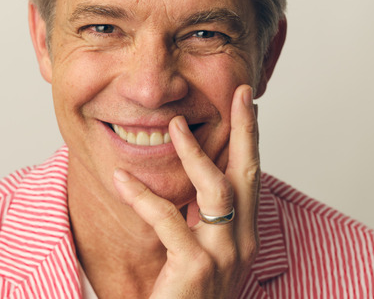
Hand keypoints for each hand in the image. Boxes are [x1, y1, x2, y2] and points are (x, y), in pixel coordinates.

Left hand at [112, 84, 259, 297]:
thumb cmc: (185, 294)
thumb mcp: (199, 251)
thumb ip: (200, 219)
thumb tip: (191, 179)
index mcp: (244, 236)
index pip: (250, 177)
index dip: (251, 139)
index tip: (249, 104)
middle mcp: (242, 243)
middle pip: (247, 174)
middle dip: (245, 130)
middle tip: (240, 94)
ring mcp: (222, 255)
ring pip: (215, 190)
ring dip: (194, 154)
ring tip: (172, 125)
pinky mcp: (195, 267)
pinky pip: (169, 220)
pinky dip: (143, 196)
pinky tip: (122, 179)